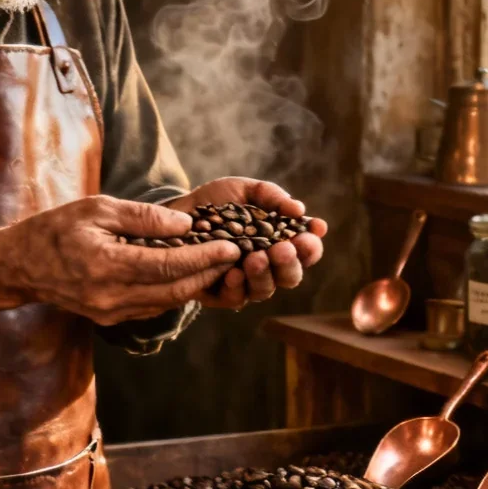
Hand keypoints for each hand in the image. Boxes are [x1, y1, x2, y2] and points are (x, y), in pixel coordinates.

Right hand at [0, 195, 241, 324]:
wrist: (21, 266)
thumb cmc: (56, 229)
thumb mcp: (97, 208)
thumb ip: (142, 217)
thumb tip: (185, 225)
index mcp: (107, 265)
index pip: (168, 266)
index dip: (204, 257)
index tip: (231, 245)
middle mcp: (110, 296)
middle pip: (174, 291)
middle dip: (209, 273)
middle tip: (236, 255)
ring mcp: (110, 312)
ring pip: (167, 303)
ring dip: (195, 285)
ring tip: (219, 264)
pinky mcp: (110, 318)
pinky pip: (152, 307)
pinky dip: (174, 292)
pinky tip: (189, 275)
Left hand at [165, 178, 326, 310]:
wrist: (175, 214)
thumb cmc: (217, 203)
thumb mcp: (244, 190)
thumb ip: (271, 196)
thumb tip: (299, 208)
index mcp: (279, 241)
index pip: (305, 250)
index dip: (311, 245)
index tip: (311, 233)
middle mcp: (267, 266)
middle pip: (291, 276)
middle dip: (290, 262)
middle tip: (284, 248)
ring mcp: (245, 282)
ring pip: (266, 289)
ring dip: (265, 275)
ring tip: (256, 258)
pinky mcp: (221, 294)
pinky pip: (236, 298)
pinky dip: (238, 287)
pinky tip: (234, 272)